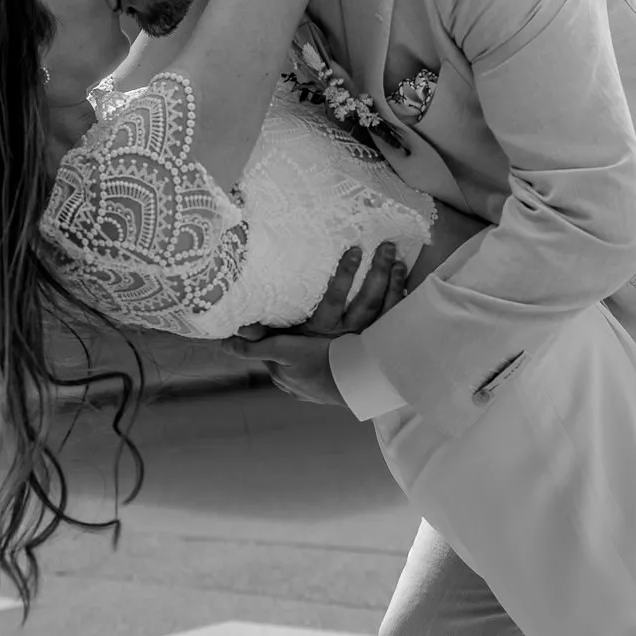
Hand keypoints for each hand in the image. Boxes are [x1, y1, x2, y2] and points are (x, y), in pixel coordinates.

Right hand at [222, 240, 407, 404]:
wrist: (321, 387)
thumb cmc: (296, 361)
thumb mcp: (275, 350)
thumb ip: (254, 343)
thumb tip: (227, 338)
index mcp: (319, 332)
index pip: (332, 303)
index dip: (344, 278)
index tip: (352, 251)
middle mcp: (345, 336)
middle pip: (366, 305)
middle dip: (377, 275)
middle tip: (384, 248)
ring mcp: (363, 338)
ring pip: (383, 311)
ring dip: (393, 284)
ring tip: (398, 258)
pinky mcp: (375, 338)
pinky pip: (393, 318)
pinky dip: (402, 299)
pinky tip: (408, 278)